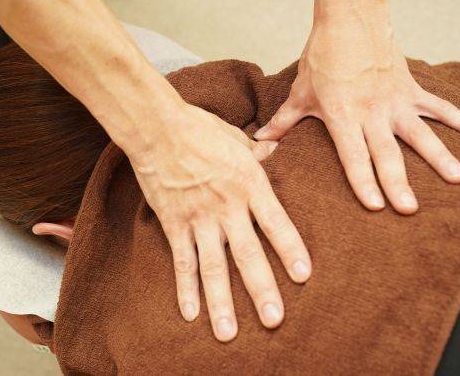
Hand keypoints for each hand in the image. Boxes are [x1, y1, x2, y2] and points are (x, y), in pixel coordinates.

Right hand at [131, 102, 311, 341]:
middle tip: (274, 320)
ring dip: (221, 302)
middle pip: (248, 254)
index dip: (290, 249)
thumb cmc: (200, 128)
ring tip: (229, 333)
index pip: (276, 222)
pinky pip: (182, 261)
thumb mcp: (237, 137)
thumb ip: (258, 152)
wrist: (156, 128)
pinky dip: (185, 288)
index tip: (303, 276)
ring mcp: (199, 218)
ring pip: (213, 267)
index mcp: (250, 184)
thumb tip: (277, 149)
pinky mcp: (174, 223)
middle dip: (261, 289)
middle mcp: (227, 207)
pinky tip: (191, 314)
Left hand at [254, 22, 459, 213]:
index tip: (375, 206)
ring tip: (458, 179)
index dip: (363, 182)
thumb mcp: (300, 92)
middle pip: (387, 152)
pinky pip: (442, 108)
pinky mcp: (412, 89)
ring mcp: (396, 101)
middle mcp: (372, 113)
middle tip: (410, 208)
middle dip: (398, 181)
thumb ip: (283, 122)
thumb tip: (259, 142)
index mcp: (342, 116)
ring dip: (440, 157)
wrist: (349, 19)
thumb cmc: (322, 57)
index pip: (353, 156)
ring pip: (421, 133)